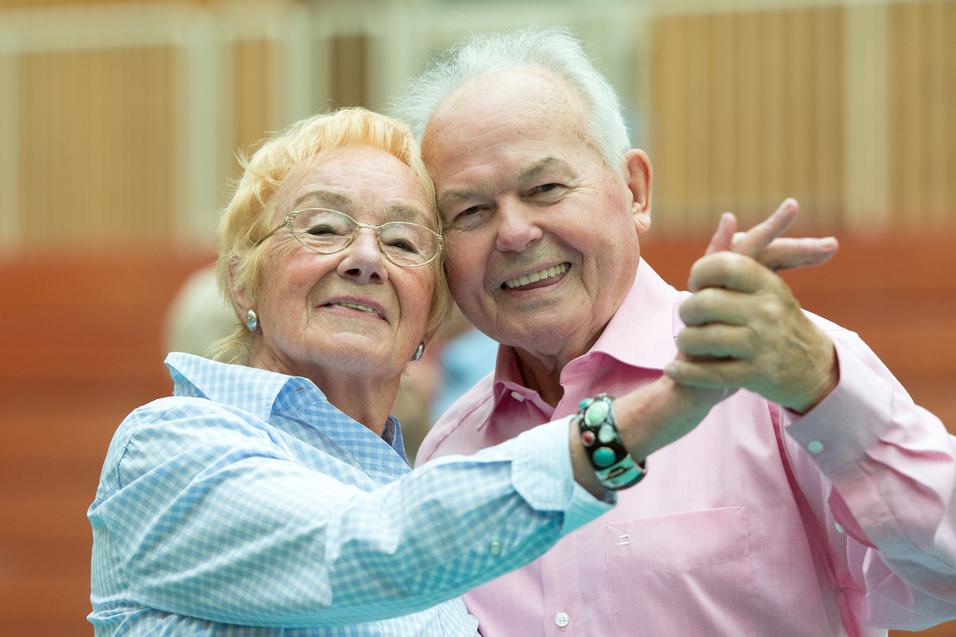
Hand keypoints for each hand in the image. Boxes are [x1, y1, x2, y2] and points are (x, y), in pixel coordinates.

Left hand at [666, 199, 838, 412]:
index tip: (696, 284)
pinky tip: (673, 369)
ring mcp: (762, 344)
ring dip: (686, 341)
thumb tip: (726, 218)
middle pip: (703, 303)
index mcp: (768, 284)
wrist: (811, 369)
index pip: (722, 265)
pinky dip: (686, 372)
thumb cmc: (775, 321)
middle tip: (688, 317)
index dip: (700, 273)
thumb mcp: (765, 286)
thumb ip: (737, 257)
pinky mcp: (756, 374)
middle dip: (687, 311)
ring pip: (701, 338)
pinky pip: (708, 373)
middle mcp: (768, 311)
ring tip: (685, 343)